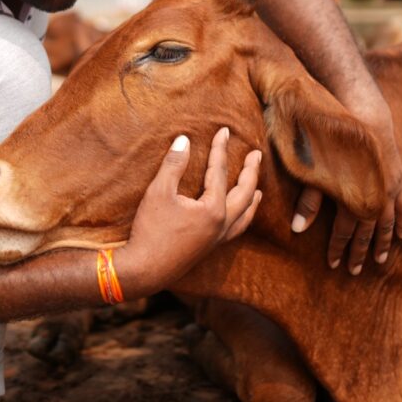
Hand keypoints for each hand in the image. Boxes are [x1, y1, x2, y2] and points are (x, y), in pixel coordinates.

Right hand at [118, 127, 261, 294]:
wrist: (143, 270)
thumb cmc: (150, 230)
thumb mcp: (158, 192)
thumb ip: (174, 164)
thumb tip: (185, 140)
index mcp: (213, 209)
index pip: (220, 172)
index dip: (220, 149)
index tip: (224, 131)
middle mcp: (222, 224)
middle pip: (245, 194)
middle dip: (251, 172)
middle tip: (257, 155)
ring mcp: (218, 239)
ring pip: (245, 216)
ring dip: (252, 198)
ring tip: (258, 189)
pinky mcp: (209, 248)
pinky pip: (236, 230)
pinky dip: (243, 218)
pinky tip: (236, 217)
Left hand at [291, 114, 401, 274]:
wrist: (360, 110)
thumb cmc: (331, 139)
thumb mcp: (315, 169)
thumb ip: (309, 200)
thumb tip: (297, 229)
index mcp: (354, 196)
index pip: (344, 232)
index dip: (338, 249)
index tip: (333, 264)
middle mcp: (375, 196)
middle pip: (367, 232)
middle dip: (359, 252)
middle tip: (354, 272)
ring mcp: (389, 187)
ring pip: (388, 223)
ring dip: (383, 242)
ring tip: (380, 260)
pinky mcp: (398, 175)